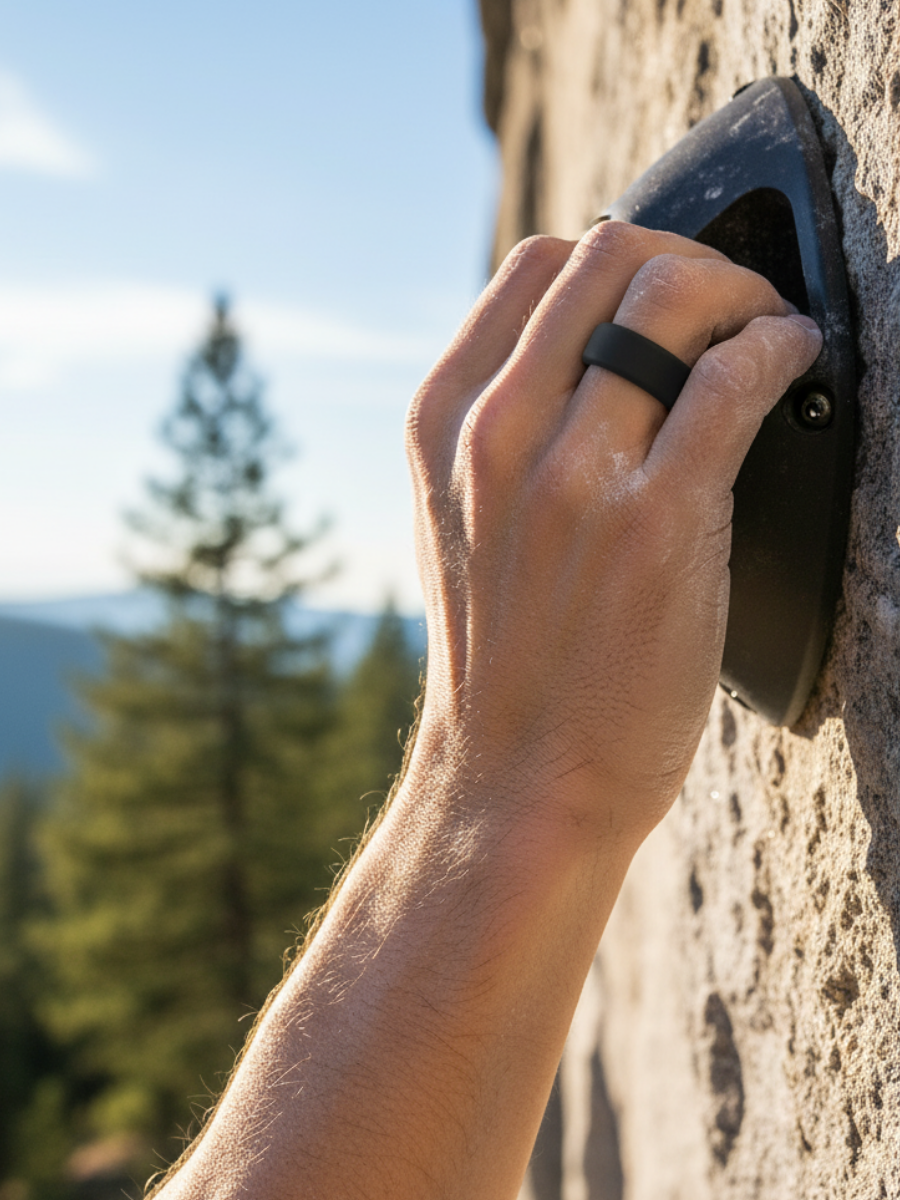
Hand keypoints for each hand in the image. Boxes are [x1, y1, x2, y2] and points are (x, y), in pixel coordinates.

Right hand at [404, 221, 821, 848]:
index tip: (661, 286)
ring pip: (673, 295)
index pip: (535, 266)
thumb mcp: (460, 525)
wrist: (517, 780)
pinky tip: (796, 361)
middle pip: (607, 255)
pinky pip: (734, 379)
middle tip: (730, 299)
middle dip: (688, 256)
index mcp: (445, 425)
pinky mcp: (655, 522)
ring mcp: (572, 474)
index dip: (617, 254)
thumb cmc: (503, 663)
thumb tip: (586, 355)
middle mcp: (498, 432)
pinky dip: (780, 345)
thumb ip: (502, 434)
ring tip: (768, 329)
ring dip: (743, 293)